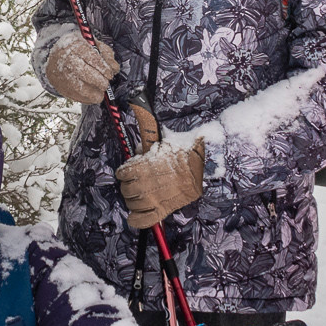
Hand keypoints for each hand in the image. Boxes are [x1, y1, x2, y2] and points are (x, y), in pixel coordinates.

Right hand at [43, 36, 118, 103]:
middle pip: (85, 73)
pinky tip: (93, 95)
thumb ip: (106, 54)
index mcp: (76, 46)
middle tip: (106, 84)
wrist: (55, 56)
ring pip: (79, 88)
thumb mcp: (91, 44)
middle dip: (99, 81)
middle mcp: (67, 60)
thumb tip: (114, 68)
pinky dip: (87, 99)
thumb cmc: (78, 50)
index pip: (92, 58)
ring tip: (101, 92)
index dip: (103, 68)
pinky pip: (75, 96)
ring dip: (94, 93)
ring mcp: (61, 74)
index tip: (110, 74)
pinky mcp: (60, 87)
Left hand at [116, 104, 204, 228]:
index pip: (122, 173)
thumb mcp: (159, 139)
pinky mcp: (163, 209)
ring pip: (131, 203)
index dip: (126, 171)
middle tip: (137, 182)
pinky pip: (142, 220)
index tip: (131, 171)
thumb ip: (144, 128)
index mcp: (143, 166)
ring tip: (141, 194)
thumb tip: (134, 105)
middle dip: (129, 185)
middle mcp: (145, 184)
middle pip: (125, 189)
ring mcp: (154, 198)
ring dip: (133, 199)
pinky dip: (136, 219)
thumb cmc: (181, 151)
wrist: (203, 166)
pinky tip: (137, 214)